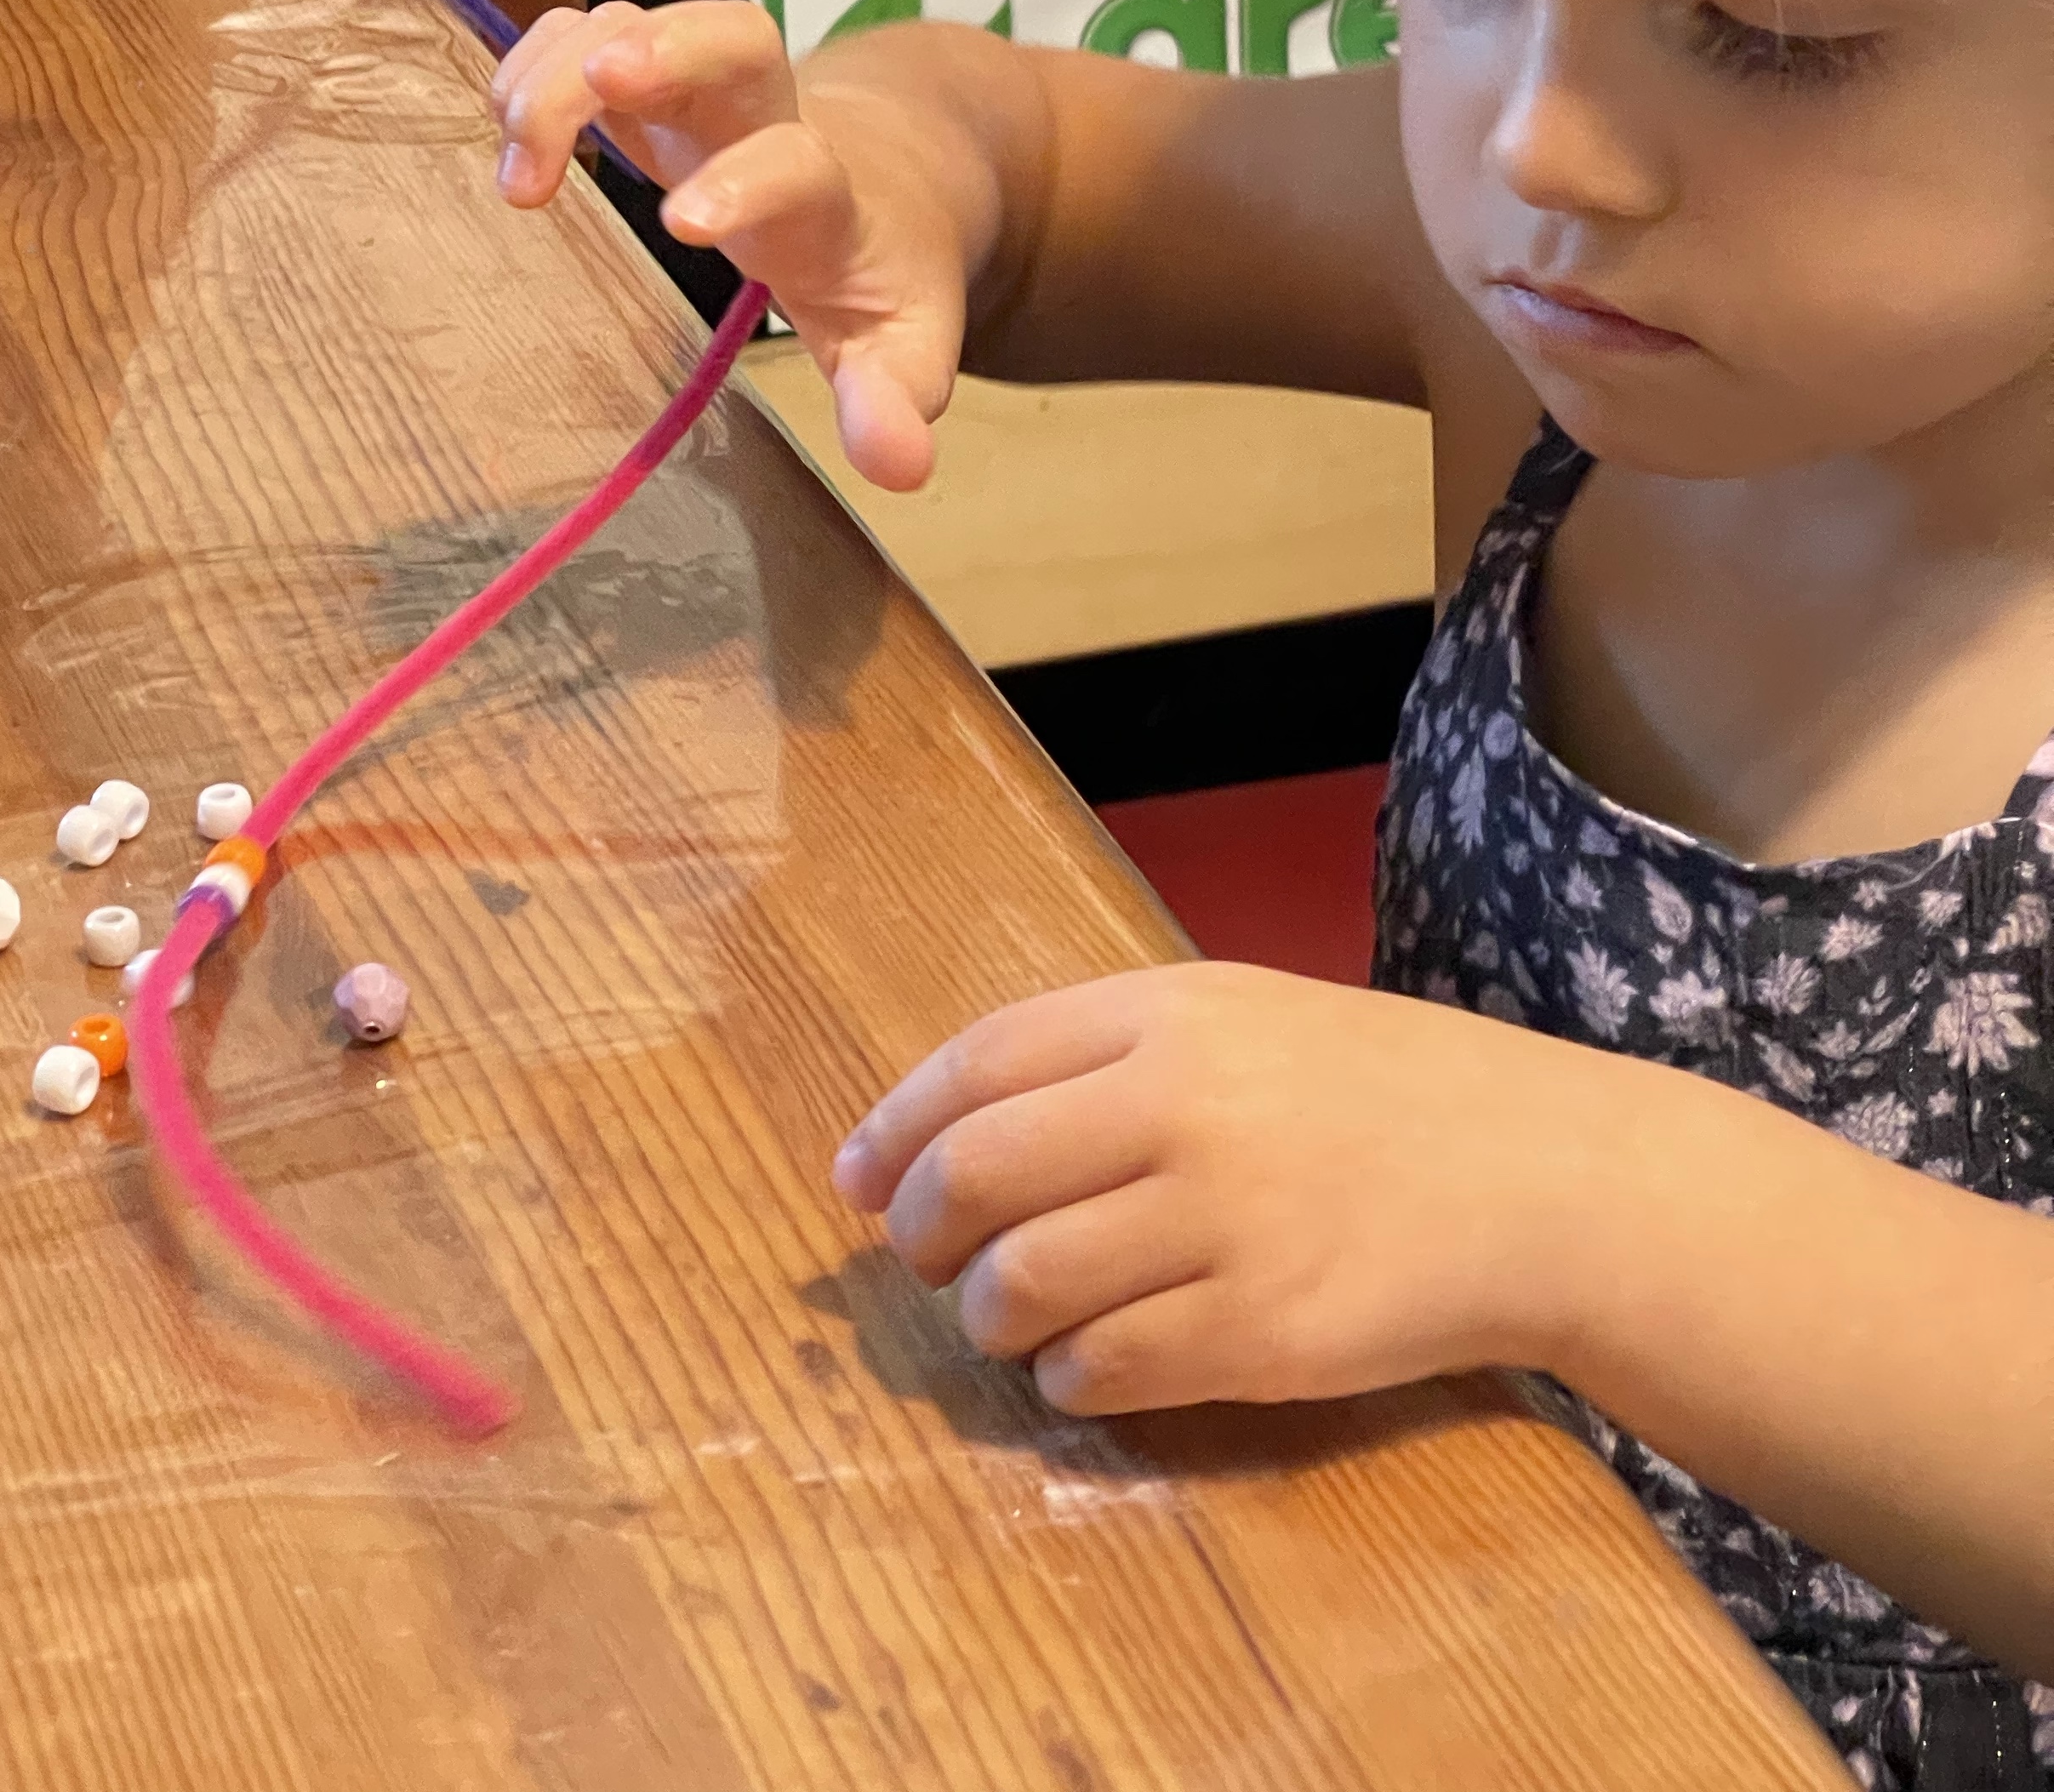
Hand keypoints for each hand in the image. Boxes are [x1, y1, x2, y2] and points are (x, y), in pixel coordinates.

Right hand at [490, 0, 976, 489]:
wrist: (895, 177)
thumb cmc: (878, 270)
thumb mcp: (901, 346)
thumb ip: (893, 399)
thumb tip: (900, 466)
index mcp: (827, 197)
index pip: (800, 165)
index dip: (747, 181)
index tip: (685, 225)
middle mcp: (767, 120)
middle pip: (735, 36)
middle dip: (668, 44)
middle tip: (601, 80)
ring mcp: (700, 89)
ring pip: (642, 22)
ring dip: (566, 67)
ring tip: (518, 166)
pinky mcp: (647, 80)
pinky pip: (588, 31)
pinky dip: (537, 57)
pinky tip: (503, 121)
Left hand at [834, 963, 1627, 1413]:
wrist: (1536, 1176)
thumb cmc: (1374, 1092)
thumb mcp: (1238, 1018)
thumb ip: (1099, 1056)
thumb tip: (937, 1132)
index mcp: (1168, 1012)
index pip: (976, 1065)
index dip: (892, 1129)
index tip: (853, 1180)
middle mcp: (1182, 1106)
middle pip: (975, 1176)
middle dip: (918, 1231)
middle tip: (924, 1259)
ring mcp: (1222, 1223)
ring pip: (1022, 1283)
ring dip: (987, 1313)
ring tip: (1011, 1316)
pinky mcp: (1260, 1333)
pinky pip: (1104, 1369)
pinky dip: (1067, 1378)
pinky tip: (1090, 1363)